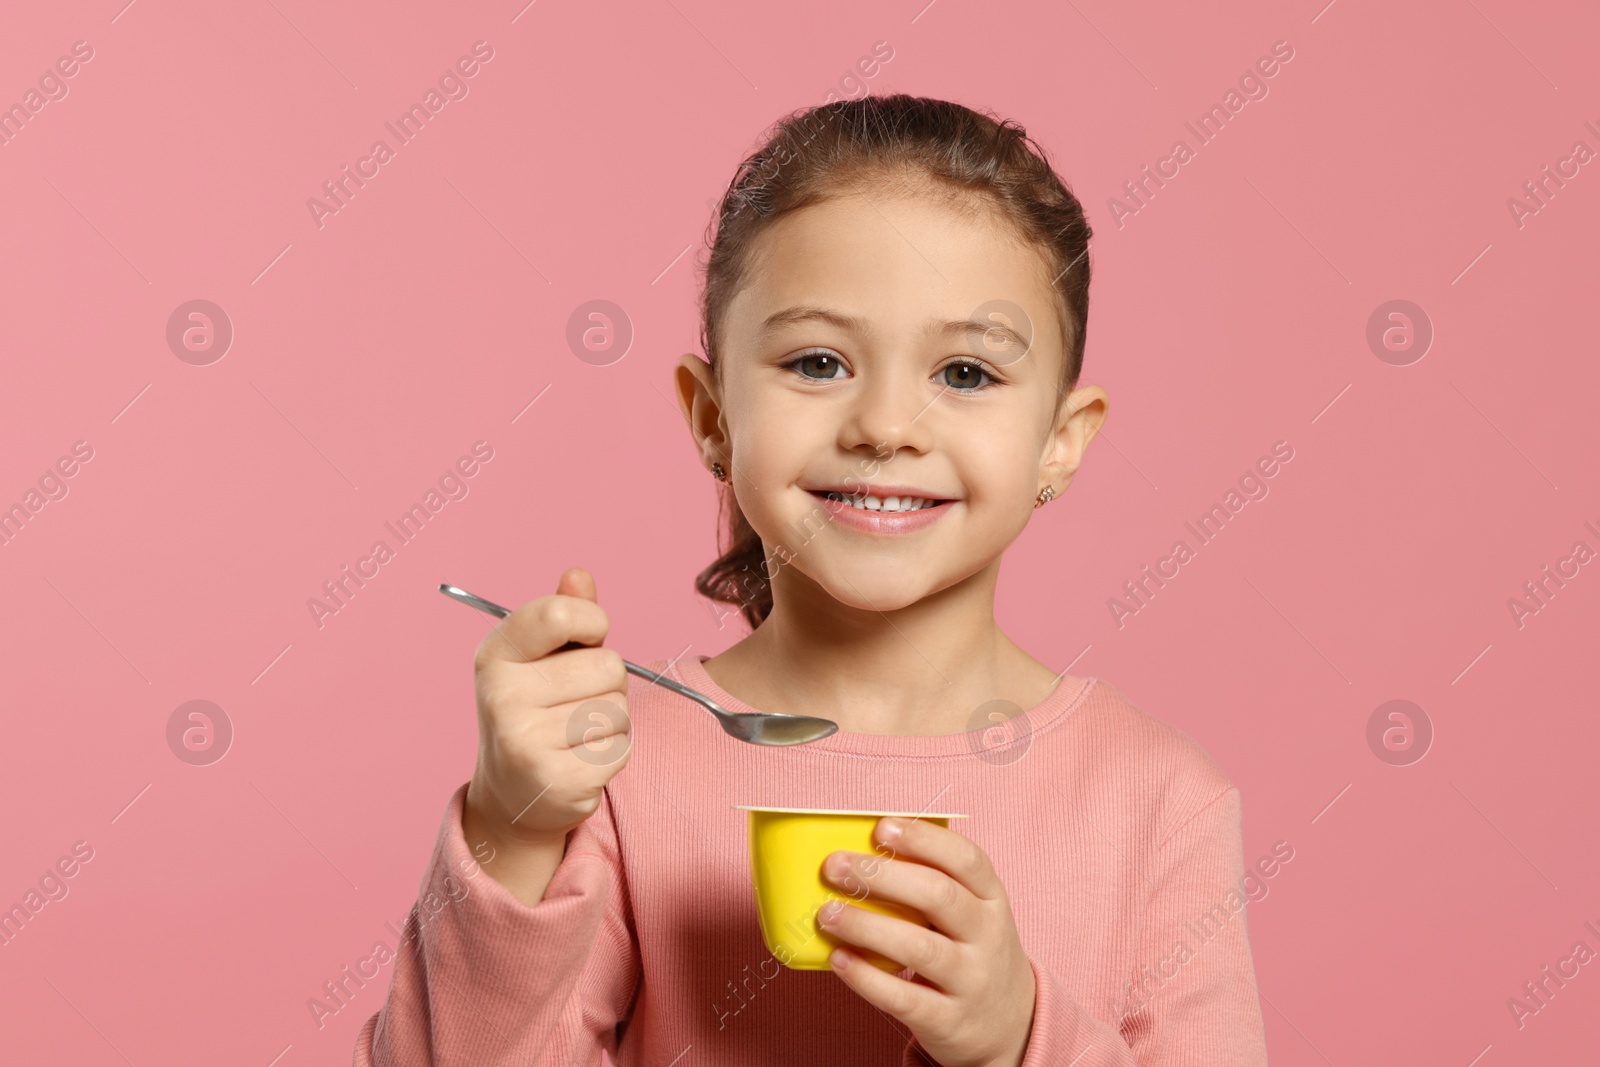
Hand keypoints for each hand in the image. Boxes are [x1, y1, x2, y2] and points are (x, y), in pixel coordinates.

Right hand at [463, 567, 630, 859]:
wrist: (514, 795)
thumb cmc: (537, 711)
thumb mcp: (541, 657)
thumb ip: (564, 615)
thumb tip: (578, 575)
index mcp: (496, 655)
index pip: (559, 613)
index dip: (592, 621)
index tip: (588, 638)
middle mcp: (501, 697)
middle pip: (608, 666)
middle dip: (607, 684)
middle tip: (575, 702)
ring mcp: (524, 742)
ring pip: (619, 709)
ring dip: (612, 721)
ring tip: (575, 733)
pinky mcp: (555, 781)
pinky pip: (620, 747)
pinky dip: (612, 753)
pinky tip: (579, 761)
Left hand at [818, 818, 1036, 1066]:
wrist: (1009, 1025)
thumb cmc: (972, 952)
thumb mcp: (972, 914)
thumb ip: (932, 885)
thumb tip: (859, 854)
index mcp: (992, 899)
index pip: (967, 859)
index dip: (923, 840)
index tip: (880, 828)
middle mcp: (988, 937)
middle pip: (939, 896)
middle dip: (882, 876)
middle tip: (835, 866)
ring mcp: (972, 981)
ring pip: (919, 947)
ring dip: (867, 925)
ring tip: (828, 913)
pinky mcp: (949, 1021)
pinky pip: (904, 997)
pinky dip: (867, 977)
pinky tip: (839, 958)